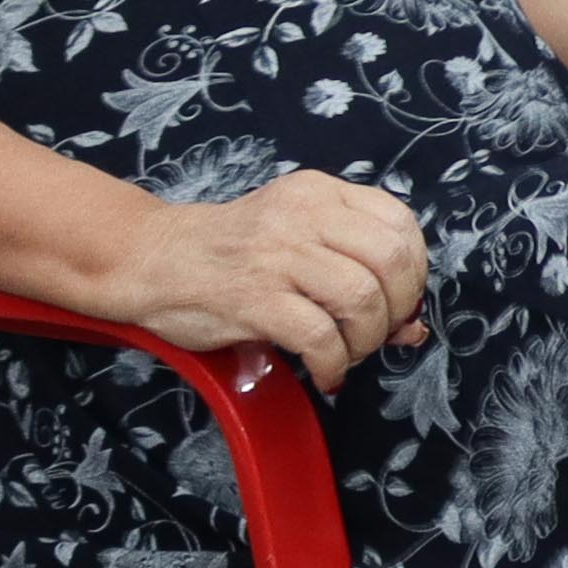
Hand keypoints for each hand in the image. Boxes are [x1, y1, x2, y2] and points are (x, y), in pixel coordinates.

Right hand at [98, 169, 432, 387]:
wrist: (153, 259)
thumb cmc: (233, 255)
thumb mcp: (298, 242)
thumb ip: (357, 273)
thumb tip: (414, 329)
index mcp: (319, 193)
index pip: (400, 223)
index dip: (414, 271)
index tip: (399, 300)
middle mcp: (303, 215)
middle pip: (392, 260)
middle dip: (399, 309)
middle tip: (376, 333)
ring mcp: (277, 255)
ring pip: (363, 299)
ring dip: (367, 341)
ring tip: (347, 354)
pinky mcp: (253, 298)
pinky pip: (320, 336)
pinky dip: (334, 364)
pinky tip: (325, 374)